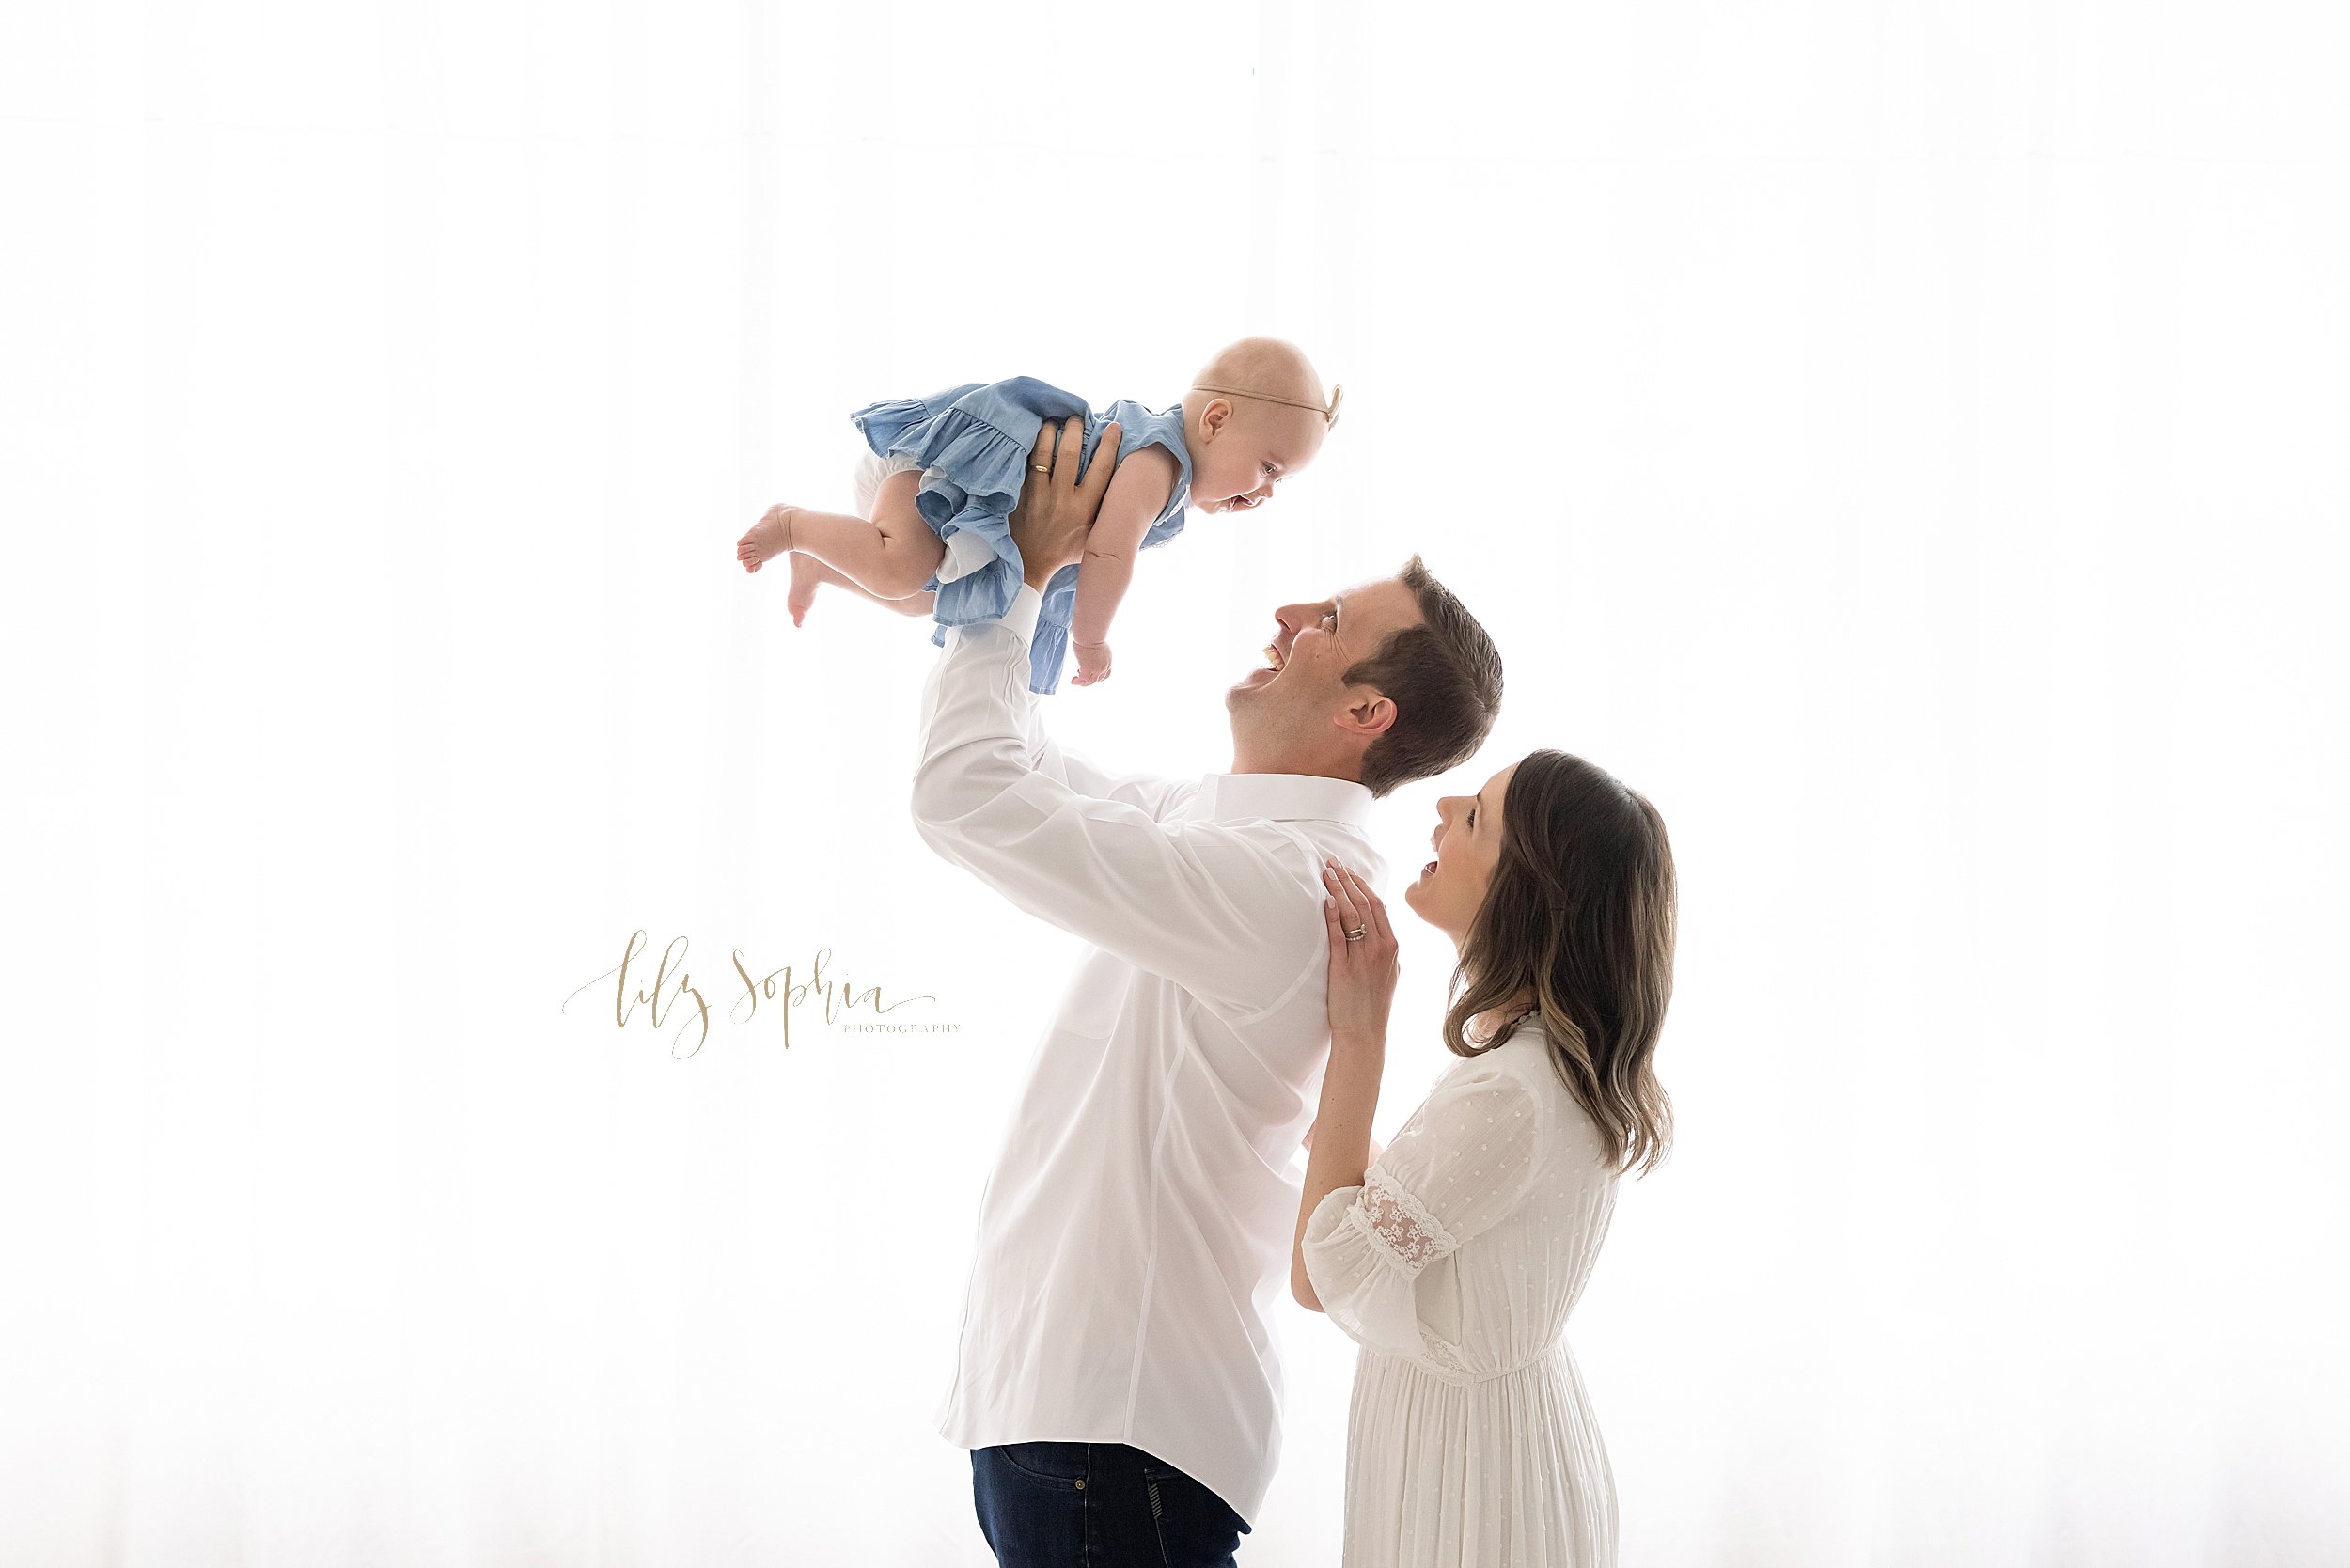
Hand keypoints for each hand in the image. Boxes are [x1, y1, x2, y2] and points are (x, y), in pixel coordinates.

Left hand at [1009, 417, 1120, 589]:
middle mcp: (1063, 499)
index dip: (1109, 444)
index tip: (1114, 427)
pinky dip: (1028, 448)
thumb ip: (1105, 515)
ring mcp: (1039, 496)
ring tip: (1053, 422)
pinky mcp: (1020, 495)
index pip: (1102, 469)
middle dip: (1075, 430)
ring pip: (1043, 455)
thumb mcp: (1093, 537)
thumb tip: (1123, 494)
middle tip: (1076, 417)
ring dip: (1048, 433)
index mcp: (1085, 509)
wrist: (1030, 564)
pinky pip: (1024, 465)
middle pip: (1070, 454)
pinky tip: (1031, 436)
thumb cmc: (1065, 551)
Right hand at [1069, 638, 1111, 684]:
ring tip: (1074, 681)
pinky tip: (1073, 680)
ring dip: (1082, 683)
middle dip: (1089, 681)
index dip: (1098, 677)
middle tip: (1080, 680)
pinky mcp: (1088, 669)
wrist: (1090, 635)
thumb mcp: (1098, 647)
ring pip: (1090, 681)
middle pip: (1098, 679)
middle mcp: (1104, 667)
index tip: (1091, 676)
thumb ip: (1096, 653)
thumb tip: (1090, 651)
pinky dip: (1078, 681)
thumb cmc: (1092, 636)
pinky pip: (1083, 679)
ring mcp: (1097, 669)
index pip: (1106, 674)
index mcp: (1108, 661)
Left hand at [1322, 858, 1397, 1049]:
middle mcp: (1382, 949)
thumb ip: (1382, 949)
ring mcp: (1364, 958)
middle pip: (1365, 903)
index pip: (1378, 905)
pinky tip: (1326, 900)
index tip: (1349, 871)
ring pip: (1352, 914)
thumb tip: (1374, 929)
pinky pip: (1338, 936)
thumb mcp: (1387, 972)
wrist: (1365, 1034)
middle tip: (1333, 863)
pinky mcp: (1345, 968)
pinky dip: (1333, 916)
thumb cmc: (1372, 1005)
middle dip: (1348, 879)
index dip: (1362, 884)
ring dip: (1338, 890)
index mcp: (1392, 947)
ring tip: (1326, 873)